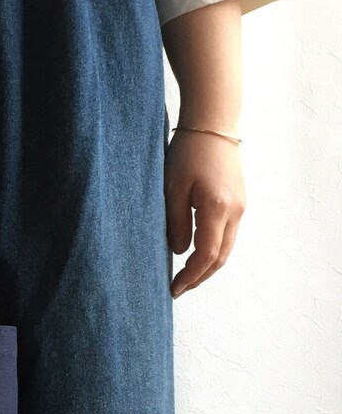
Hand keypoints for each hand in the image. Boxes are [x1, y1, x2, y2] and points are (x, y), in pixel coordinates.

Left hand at [164, 129, 245, 296]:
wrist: (212, 125)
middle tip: (178, 289)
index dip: (190, 276)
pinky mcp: (238, 201)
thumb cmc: (188, 152)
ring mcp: (240, 206)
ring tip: (186, 276)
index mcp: (218, 209)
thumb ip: (176, 222)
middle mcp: (235, 212)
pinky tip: (197, 253)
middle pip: (220, 258)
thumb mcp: (173, 188)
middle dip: (199, 277)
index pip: (206, 255)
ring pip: (226, 247)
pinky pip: (227, 234)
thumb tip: (180, 252)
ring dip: (207, 266)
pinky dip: (213, 250)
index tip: (173, 289)